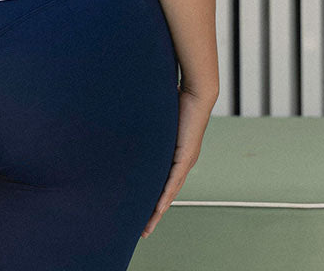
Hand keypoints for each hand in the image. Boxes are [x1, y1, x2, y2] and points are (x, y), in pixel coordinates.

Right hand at [141, 86, 215, 238]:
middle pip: (166, 194)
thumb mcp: (156, 116)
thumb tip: (127, 114)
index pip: (162, 183)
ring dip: (158, 211)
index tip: (142, 212)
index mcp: (175, 155)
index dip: (153, 199)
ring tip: (147, 226)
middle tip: (144, 230)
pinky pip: (173, 181)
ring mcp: (184, 161)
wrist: (197, 93)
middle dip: (154, 213)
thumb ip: (146, 122)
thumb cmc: (177, 99)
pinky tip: (158, 209)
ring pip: (169, 193)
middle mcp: (181, 162)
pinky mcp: (185, 157)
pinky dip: (165, 196)